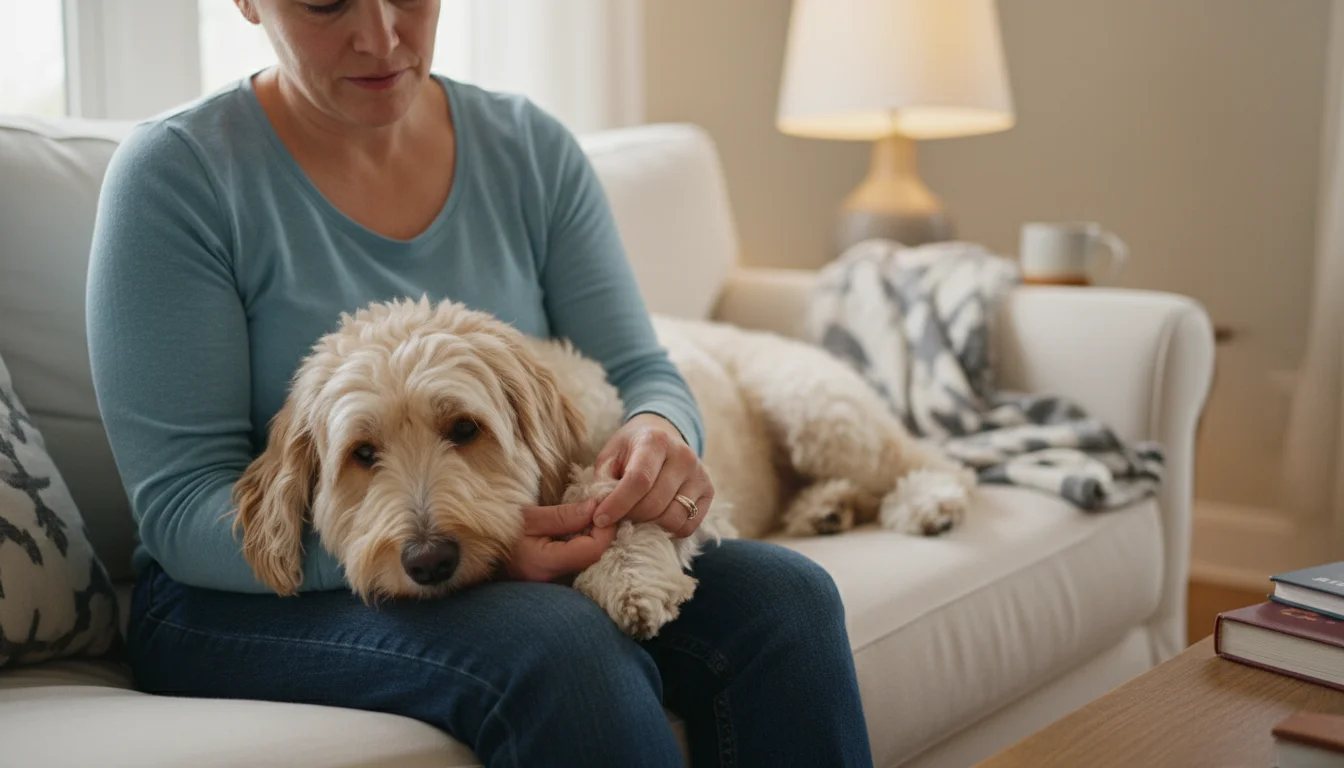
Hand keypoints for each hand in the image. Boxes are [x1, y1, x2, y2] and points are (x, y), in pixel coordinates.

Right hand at [504, 499, 616, 581]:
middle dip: (603, 534)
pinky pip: (579, 566)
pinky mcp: (553, 581)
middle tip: (599, 512)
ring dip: (595, 540)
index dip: (605, 529)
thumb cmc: (498, 530)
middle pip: (594, 560)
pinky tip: (579, 533)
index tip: (602, 507)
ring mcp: (552, 585)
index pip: (592, 551)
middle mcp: (550, 580)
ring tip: (589, 520)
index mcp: (543, 564)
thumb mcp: (528, 516)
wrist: (477, 547)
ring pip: (589, 564)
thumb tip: (594, 509)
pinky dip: (584, 547)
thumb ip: (563, 515)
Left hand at [592, 413, 712, 537]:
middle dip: (630, 517)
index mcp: (656, 441)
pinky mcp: (709, 491)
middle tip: (617, 518)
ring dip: (649, 526)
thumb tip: (597, 516)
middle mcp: (683, 456)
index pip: (639, 480)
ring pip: (672, 518)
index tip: (600, 519)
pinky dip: (668, 531)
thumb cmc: (630, 450)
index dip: (618, 504)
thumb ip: (602, 484)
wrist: (663, 436)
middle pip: (655, 503)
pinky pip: (688, 526)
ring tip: (636, 518)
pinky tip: (655, 520)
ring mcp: (700, 474)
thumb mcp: (610, 457)